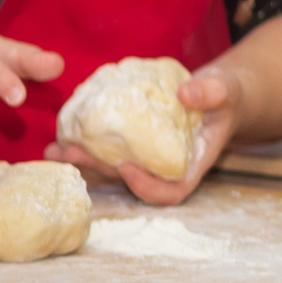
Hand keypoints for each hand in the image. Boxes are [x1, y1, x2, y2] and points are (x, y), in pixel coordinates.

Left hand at [52, 67, 237, 206]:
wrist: (212, 93)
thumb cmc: (223, 96)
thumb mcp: (226, 91)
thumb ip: (213, 93)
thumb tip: (187, 93)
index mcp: (191, 165)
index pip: (172, 192)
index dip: (147, 188)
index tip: (127, 167)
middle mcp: (163, 168)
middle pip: (130, 182)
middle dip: (100, 172)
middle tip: (72, 154)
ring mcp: (143, 158)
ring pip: (110, 170)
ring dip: (81, 164)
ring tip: (55, 150)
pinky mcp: (128, 143)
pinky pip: (103, 150)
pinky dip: (81, 145)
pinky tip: (58, 136)